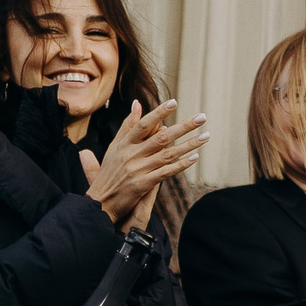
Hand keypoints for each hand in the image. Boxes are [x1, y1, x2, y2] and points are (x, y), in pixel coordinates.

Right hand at [79, 100, 207, 227]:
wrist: (100, 203)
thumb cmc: (108, 174)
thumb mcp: (114, 148)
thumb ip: (127, 126)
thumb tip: (137, 103)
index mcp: (123, 144)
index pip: (143, 125)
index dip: (158, 113)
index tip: (174, 102)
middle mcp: (131, 155)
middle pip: (161, 137)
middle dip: (183, 126)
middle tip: (202, 117)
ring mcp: (137, 170)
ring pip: (168, 154)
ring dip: (189, 144)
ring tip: (206, 136)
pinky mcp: (143, 185)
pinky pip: (166, 172)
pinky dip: (181, 164)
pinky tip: (195, 158)